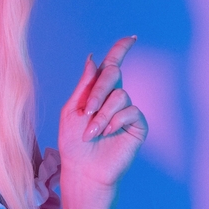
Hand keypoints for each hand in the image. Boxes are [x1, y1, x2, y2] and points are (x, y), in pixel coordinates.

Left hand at [58, 36, 147, 195]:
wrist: (83, 170)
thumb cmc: (73, 143)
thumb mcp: (72, 110)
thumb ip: (84, 85)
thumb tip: (93, 58)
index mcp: (98, 92)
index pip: (111, 66)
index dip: (121, 49)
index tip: (132, 38)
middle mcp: (114, 98)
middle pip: (113, 74)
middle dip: (98, 90)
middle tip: (86, 111)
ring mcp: (126, 111)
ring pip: (120, 95)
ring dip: (102, 114)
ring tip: (92, 132)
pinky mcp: (137, 125)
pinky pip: (131, 111)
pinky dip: (116, 121)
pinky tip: (108, 133)